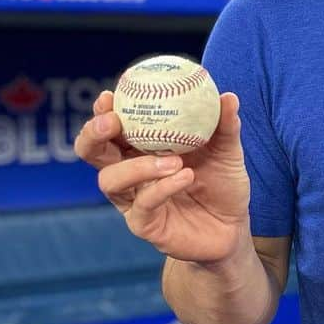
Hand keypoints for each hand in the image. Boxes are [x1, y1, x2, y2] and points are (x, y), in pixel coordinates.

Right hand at [74, 89, 250, 263]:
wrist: (232, 228)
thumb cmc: (222, 185)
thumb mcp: (227, 152)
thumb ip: (225, 126)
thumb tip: (228, 96)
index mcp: (140, 148)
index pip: (111, 127)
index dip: (103, 111)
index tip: (110, 95)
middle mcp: (129, 173)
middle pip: (92, 152)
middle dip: (94, 134)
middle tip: (112, 121)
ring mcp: (133, 200)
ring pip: (110, 180)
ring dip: (137, 166)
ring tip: (172, 160)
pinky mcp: (145, 225)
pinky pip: (143, 205)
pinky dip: (162, 188)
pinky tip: (185, 176)